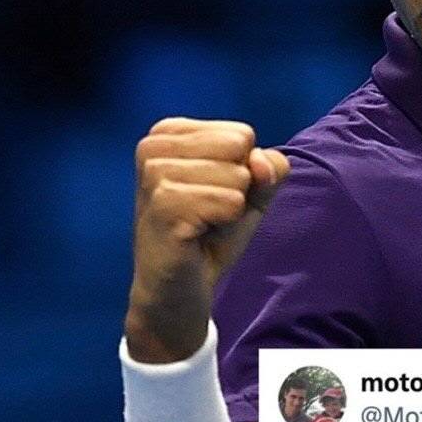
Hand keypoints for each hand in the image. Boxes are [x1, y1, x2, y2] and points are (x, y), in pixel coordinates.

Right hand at [126, 118, 290, 361]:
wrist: (180, 287)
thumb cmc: (210, 236)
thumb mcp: (251, 195)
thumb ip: (268, 170)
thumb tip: (261, 160)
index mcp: (168, 133)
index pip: (242, 134)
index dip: (243, 172)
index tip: (214, 196)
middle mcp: (152, 147)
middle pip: (239, 148)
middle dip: (239, 188)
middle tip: (210, 214)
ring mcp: (154, 175)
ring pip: (237, 176)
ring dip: (231, 209)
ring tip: (203, 225)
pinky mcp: (163, 205)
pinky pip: (230, 201)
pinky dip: (227, 223)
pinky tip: (199, 235)